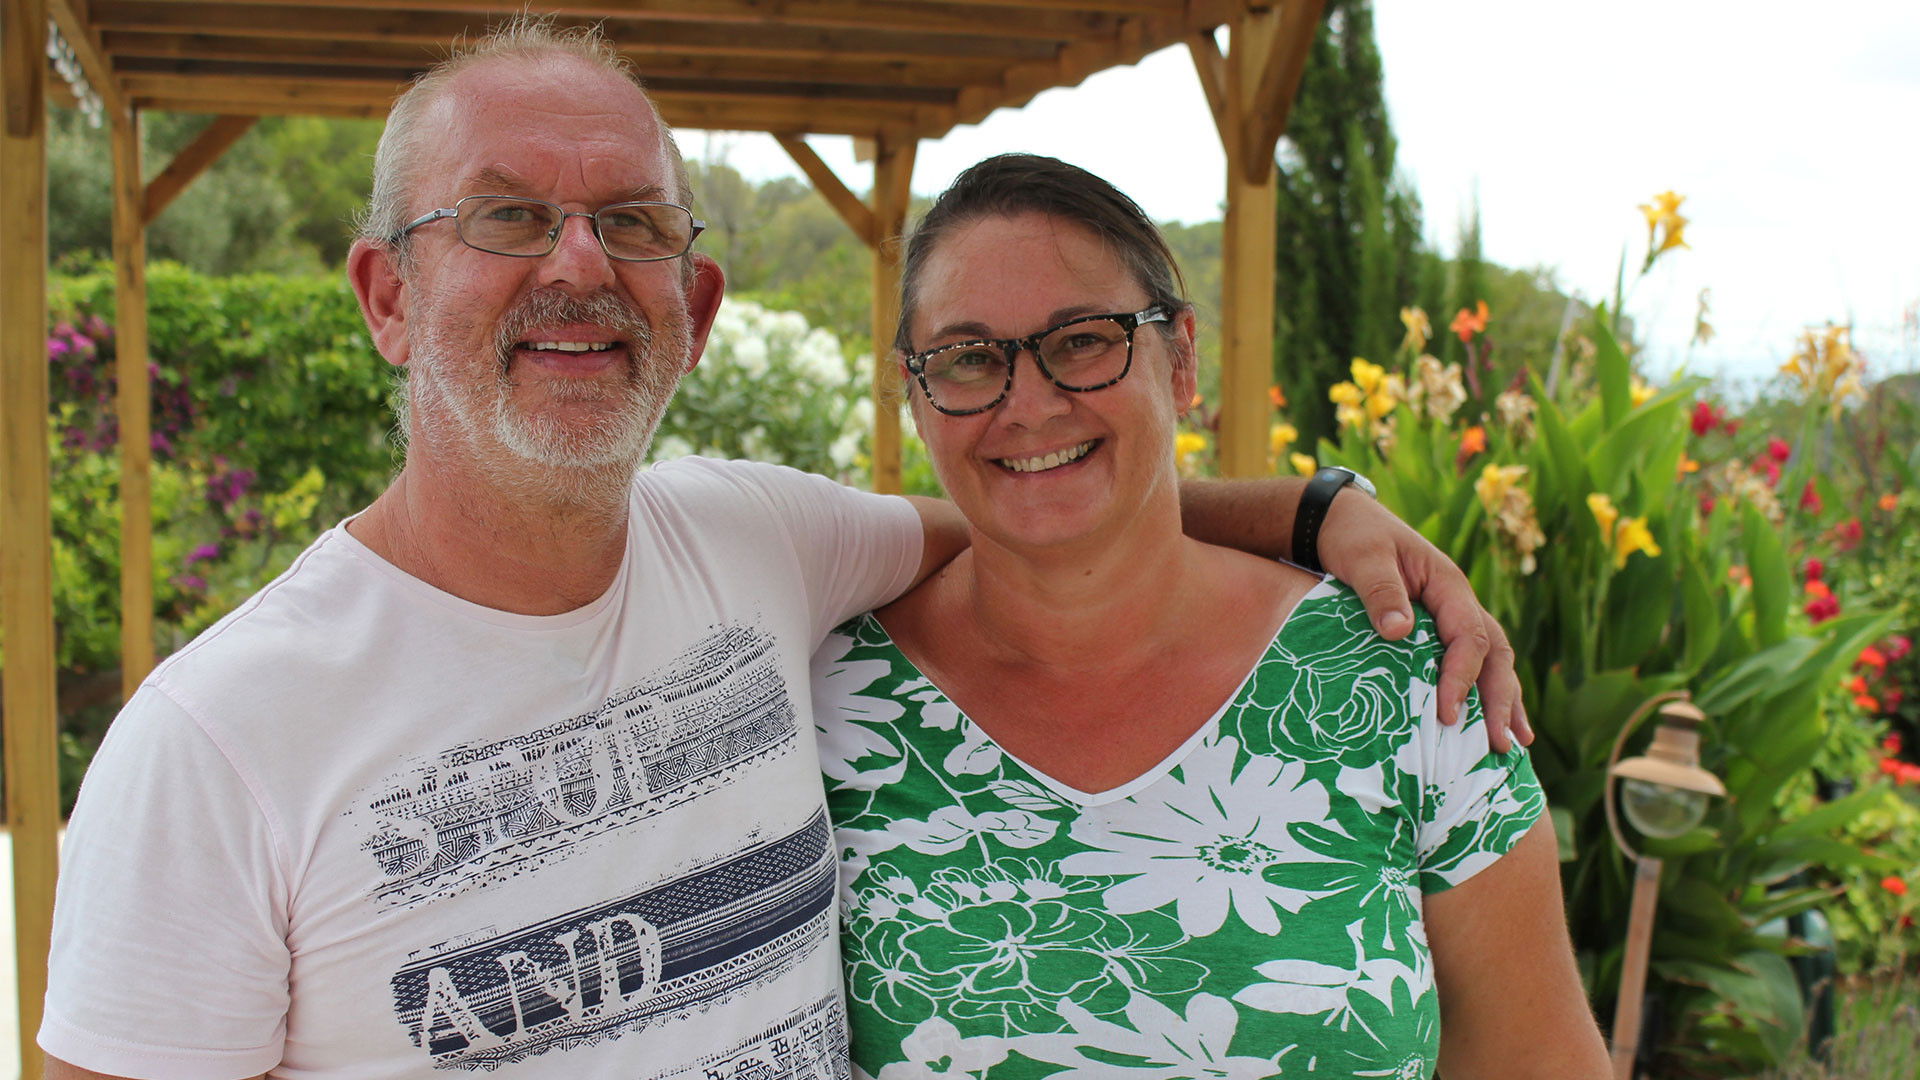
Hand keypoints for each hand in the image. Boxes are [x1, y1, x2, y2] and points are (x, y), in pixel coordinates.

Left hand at [1318, 491, 1530, 751]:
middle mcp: (1457, 602)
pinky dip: (1479, 693)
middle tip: (1503, 745)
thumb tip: (1399, 632)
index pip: (1468, 636)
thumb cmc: (1353, 537)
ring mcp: (1450, 616)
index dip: (1461, 676)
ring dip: (1503, 701)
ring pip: (1490, 661)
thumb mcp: (1363, 558)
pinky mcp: (1434, 630)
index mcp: (1447, 584)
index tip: (1447, 713)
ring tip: (1515, 745)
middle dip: (1501, 699)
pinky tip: (1485, 723)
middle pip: (1494, 653)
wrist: (1340, 520)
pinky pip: (1466, 663)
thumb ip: (1380, 591)